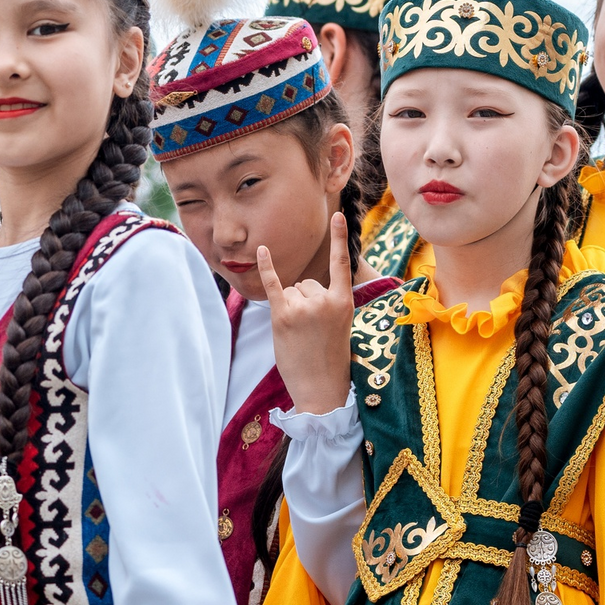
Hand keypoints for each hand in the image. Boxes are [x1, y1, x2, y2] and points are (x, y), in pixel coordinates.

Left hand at [257, 213, 354, 415]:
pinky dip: (266, 266)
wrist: (321, 390)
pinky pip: (273, 284)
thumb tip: (303, 285)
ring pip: (291, 290)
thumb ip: (329, 302)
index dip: (340, 238)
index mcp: (344, 302)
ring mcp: (302, 307)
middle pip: (306, 283)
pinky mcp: (282, 316)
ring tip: (300, 335)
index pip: (341, 263)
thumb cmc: (331, 359)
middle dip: (305, 302)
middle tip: (312, 332)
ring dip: (291, 308)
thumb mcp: (341, 326)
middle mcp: (324, 300)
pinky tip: (261, 250)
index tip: (339, 214)